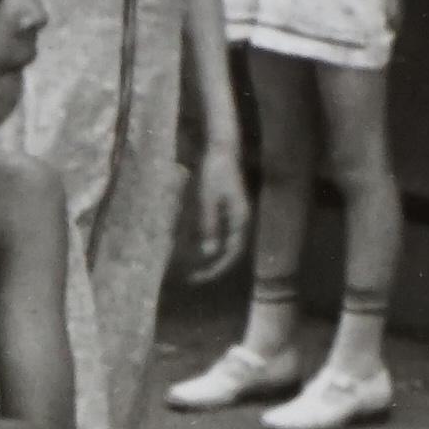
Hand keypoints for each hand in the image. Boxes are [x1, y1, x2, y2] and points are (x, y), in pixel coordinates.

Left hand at [186, 142, 250, 282]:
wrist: (220, 149)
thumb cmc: (213, 172)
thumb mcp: (206, 199)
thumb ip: (208, 225)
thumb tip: (208, 253)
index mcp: (239, 220)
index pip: (231, 254)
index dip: (215, 269)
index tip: (198, 278)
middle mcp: (239, 220)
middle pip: (228, 252)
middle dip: (210, 266)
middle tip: (190, 277)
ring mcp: (233, 215)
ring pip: (223, 244)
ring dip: (208, 257)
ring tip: (189, 267)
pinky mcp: (226, 210)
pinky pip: (217, 233)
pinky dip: (206, 243)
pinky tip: (191, 247)